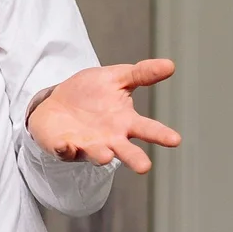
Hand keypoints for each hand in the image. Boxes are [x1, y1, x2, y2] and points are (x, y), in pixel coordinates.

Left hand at [28, 60, 182, 172]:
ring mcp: (88, 146)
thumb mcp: (117, 77)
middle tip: (145, 166)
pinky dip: (65, 149)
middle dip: (135, 159)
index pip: (148, 129)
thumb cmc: (91, 92)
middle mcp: (111, 139)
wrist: (57, 101)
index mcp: (126, 122)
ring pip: (97, 154)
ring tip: (105, 156)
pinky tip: (65, 146)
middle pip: (126, 151)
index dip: (161, 134)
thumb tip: (170, 64)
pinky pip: (65, 150)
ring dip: (100, 155)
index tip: (175, 140)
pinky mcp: (65, 148)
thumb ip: (142, 73)